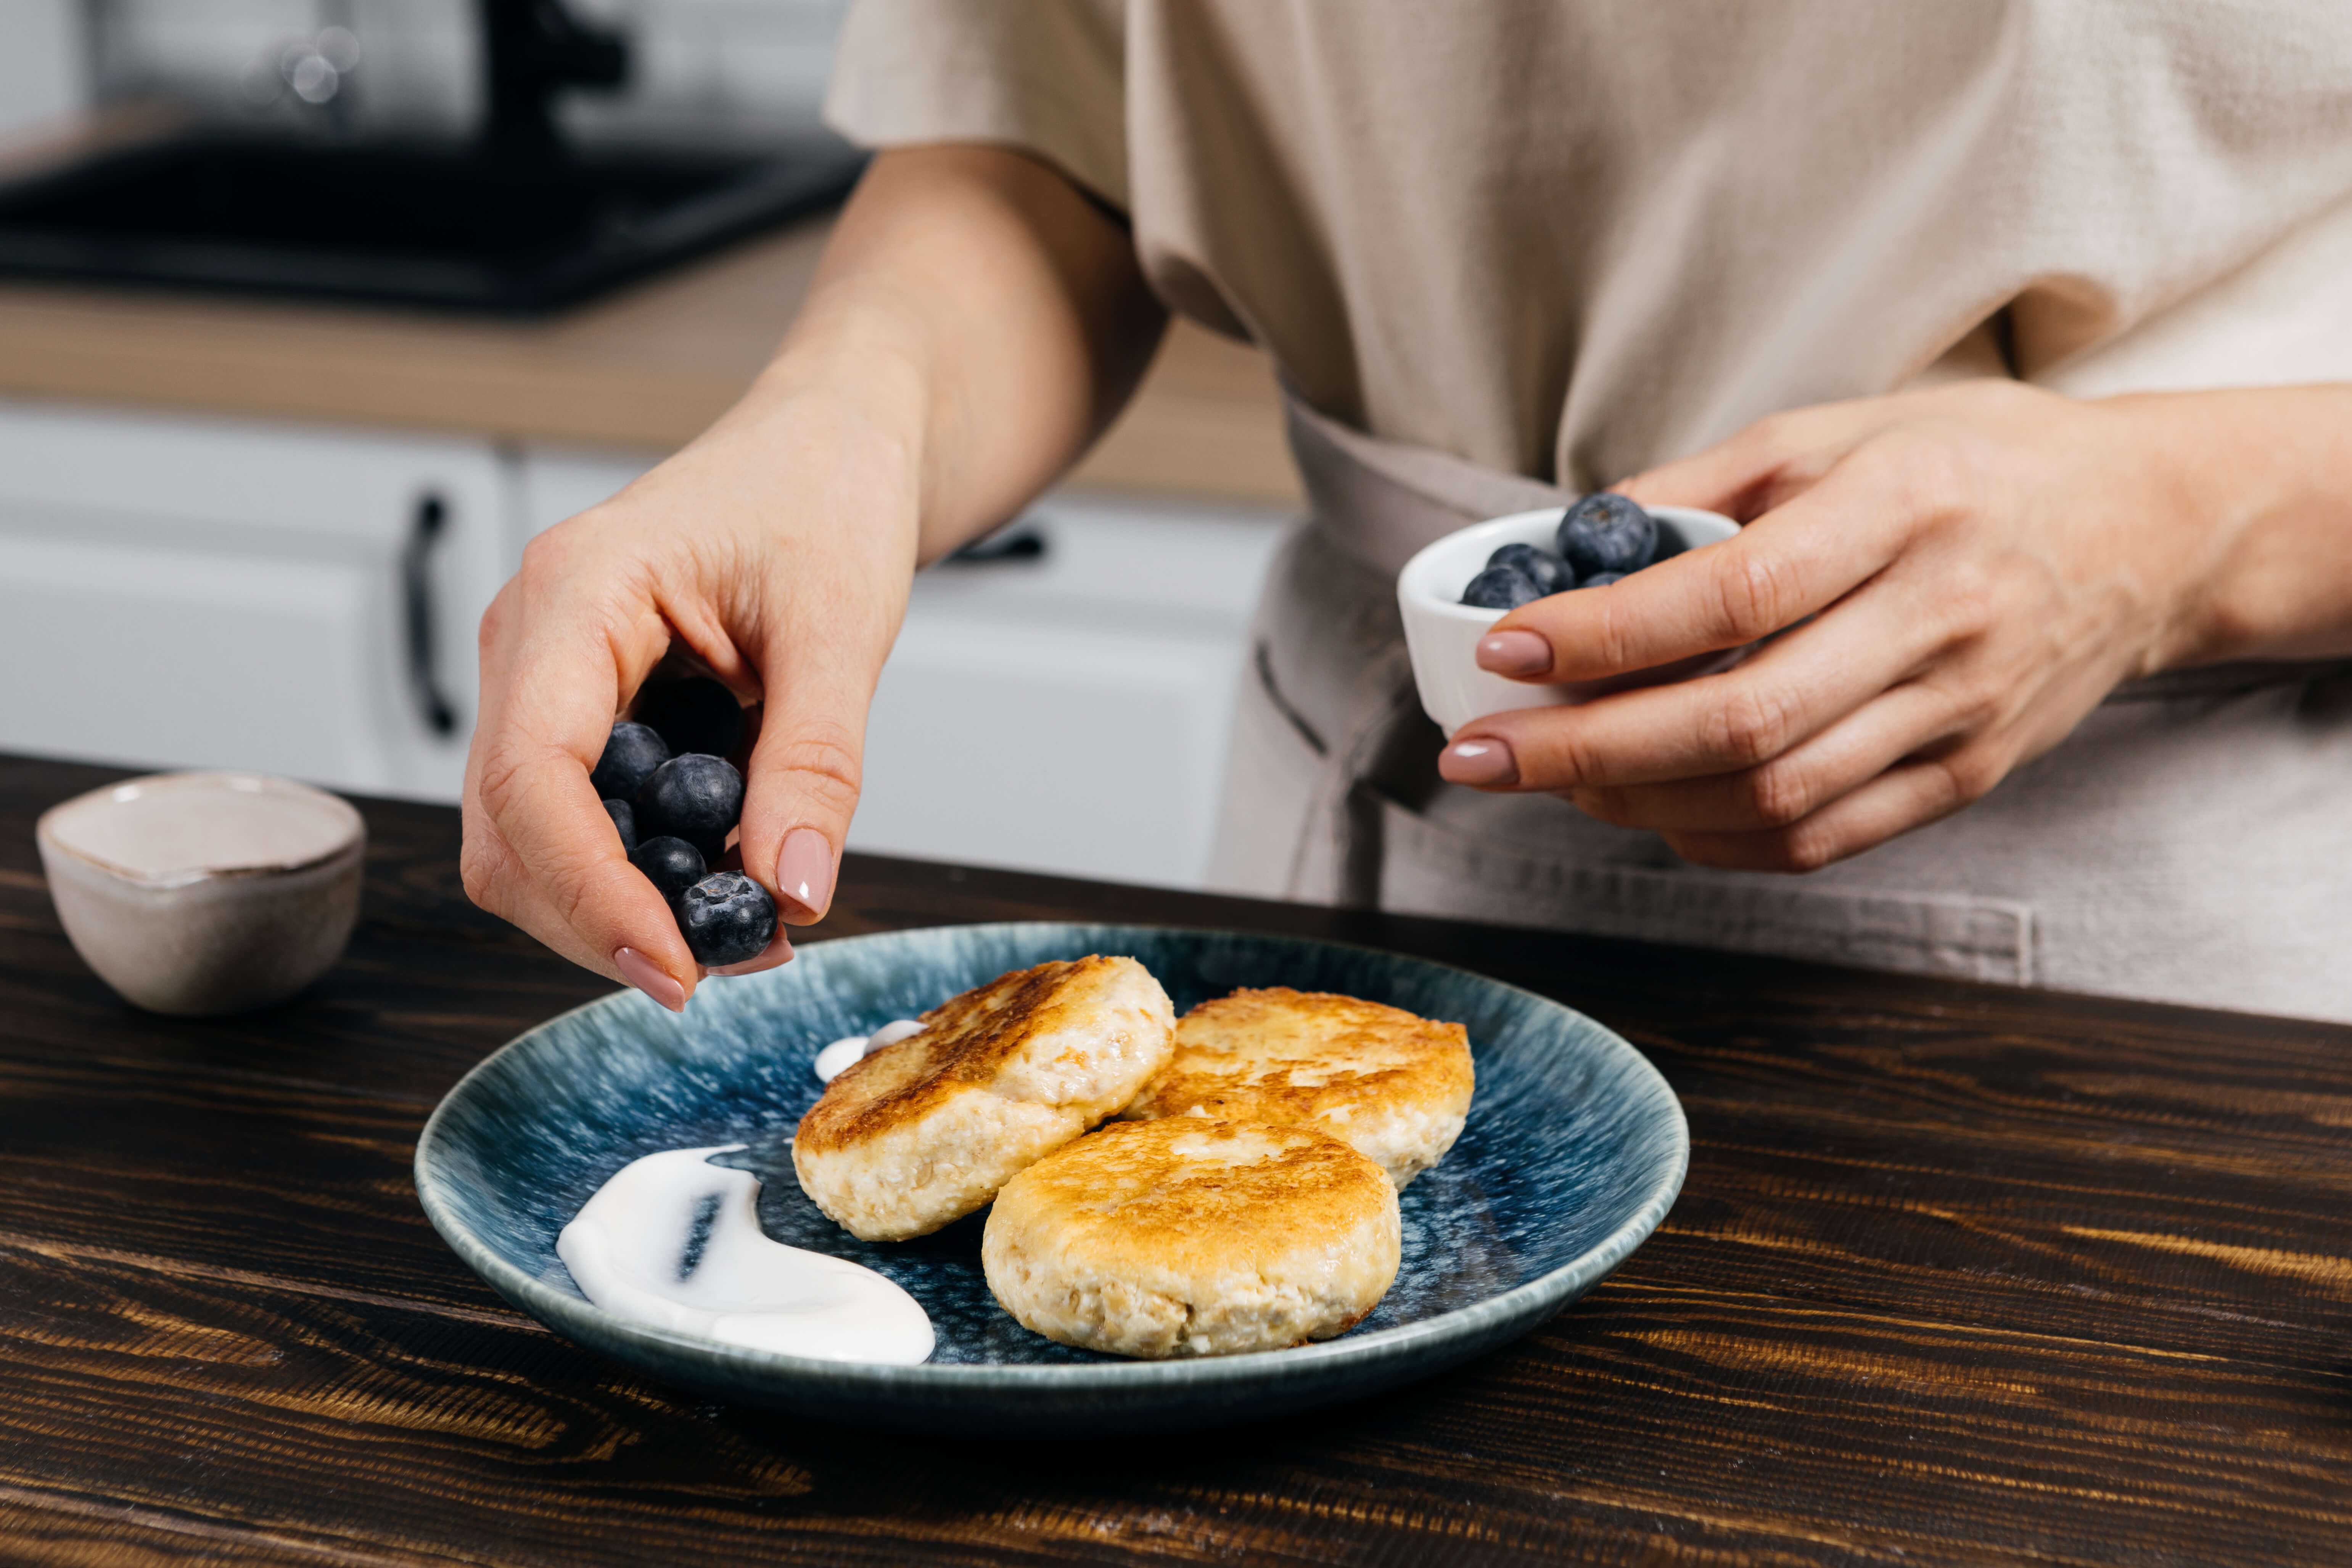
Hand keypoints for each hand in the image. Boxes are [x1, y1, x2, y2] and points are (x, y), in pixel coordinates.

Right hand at [459, 147, 1164, 1006]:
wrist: (830, 443)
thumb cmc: (824, 493)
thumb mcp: (843, 625)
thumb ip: (815, 762)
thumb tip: (795, 892)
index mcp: (576, 591)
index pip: (530, 777)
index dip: (590, 893)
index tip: (677, 968)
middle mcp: (534, 639)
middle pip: (510, 833)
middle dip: (606, 919)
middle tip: (736, 963)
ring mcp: (546, 678)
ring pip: (533, 842)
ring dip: (627, 905)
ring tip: (754, 925)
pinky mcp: (583, 711)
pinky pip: (582, 817)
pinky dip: (645, 869)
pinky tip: (731, 878)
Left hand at [1436, 379, 2271, 870]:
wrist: (2151, 529)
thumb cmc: (1977, 462)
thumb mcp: (1845, 426)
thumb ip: (1707, 482)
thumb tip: (1572, 538)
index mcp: (1905, 507)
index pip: (1732, 593)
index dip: (1605, 634)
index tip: (1505, 652)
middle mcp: (1941, 619)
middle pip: (1740, 721)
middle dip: (1585, 750)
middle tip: (1480, 753)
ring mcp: (1961, 713)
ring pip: (1771, 796)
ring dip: (1634, 799)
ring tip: (1548, 775)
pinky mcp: (1969, 777)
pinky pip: (1821, 839)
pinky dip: (1714, 836)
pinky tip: (1647, 807)